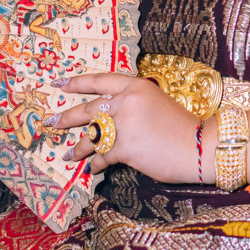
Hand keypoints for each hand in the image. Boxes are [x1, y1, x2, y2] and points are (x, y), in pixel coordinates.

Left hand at [46, 73, 205, 183]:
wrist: (199, 147)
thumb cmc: (182, 127)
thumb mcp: (157, 103)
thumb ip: (133, 104)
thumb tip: (111, 116)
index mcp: (136, 86)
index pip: (100, 81)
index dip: (77, 83)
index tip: (59, 83)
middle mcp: (126, 101)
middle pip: (88, 108)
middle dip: (66, 117)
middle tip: (51, 121)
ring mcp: (124, 125)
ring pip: (91, 136)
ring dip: (78, 147)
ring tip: (68, 154)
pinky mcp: (124, 147)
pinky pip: (102, 156)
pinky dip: (97, 164)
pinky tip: (93, 169)